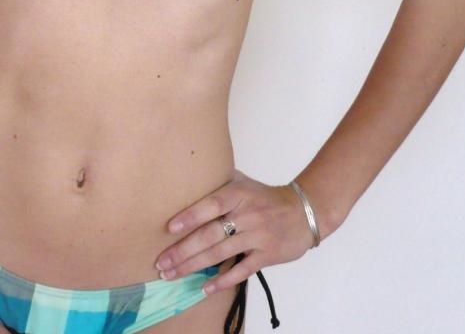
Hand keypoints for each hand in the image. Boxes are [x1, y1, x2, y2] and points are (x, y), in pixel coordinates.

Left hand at [153, 169, 317, 294]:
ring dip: (194, 266)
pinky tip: (205, 288)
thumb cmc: (265, 197)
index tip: (169, 229)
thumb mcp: (242, 182)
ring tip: (173, 274)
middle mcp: (246, 215)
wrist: (304, 211)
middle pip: (210, 234)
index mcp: (238, 194)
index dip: (190, 216)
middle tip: (161, 263)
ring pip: (220, 253)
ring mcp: (257, 236)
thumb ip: (218, 181)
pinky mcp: (267, 255)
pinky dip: (223, 281)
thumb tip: (187, 175)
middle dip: (183, 251)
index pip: (211, 204)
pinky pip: (242, 270)